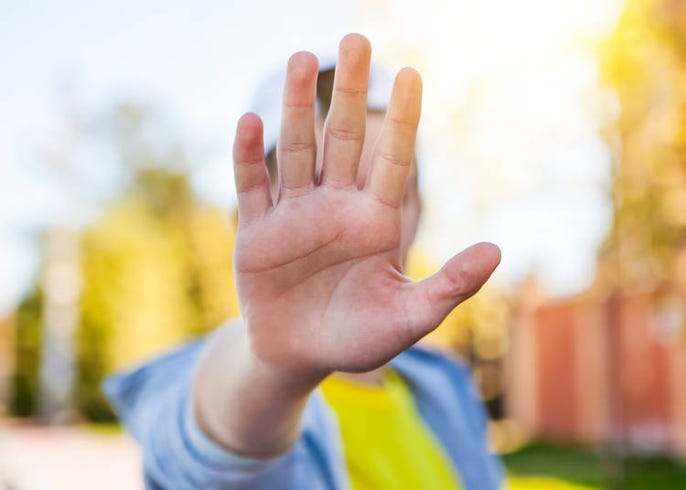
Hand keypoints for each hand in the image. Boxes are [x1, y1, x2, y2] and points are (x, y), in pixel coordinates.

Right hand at [232, 34, 499, 381]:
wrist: (302, 357)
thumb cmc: (359, 339)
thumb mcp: (410, 318)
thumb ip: (449, 286)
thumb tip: (498, 250)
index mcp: (375, 220)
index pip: (392, 159)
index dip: (402, 118)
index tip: (412, 73)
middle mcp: (335, 206)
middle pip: (345, 139)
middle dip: (351, 92)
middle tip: (355, 39)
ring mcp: (294, 215)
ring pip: (298, 151)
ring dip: (299, 108)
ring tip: (303, 60)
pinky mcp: (257, 233)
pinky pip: (252, 189)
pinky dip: (250, 157)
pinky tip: (251, 121)